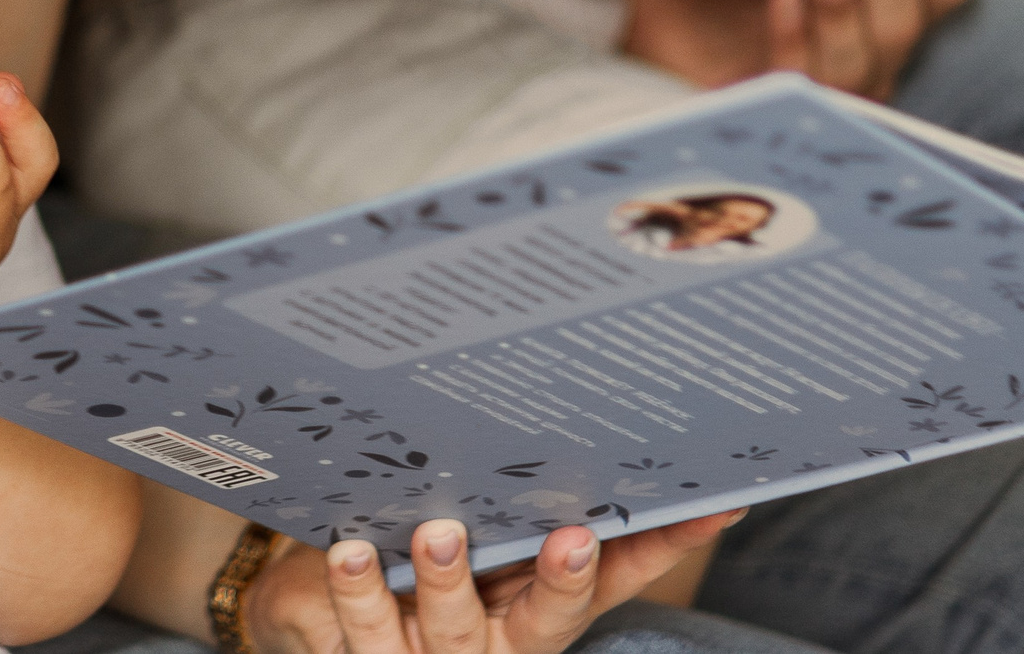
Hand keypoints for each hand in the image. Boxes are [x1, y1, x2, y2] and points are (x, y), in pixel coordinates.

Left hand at [249, 514, 744, 653]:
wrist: (312, 619)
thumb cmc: (408, 560)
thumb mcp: (471, 526)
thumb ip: (506, 488)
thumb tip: (558, 395)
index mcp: (536, 603)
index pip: (616, 577)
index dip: (662, 547)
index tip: (710, 507)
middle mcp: (500, 637)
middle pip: (549, 617)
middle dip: (563, 579)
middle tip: (573, 537)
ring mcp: (436, 653)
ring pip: (453, 629)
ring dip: (448, 581)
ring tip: (439, 533)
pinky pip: (365, 626)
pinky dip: (359, 588)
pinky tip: (352, 550)